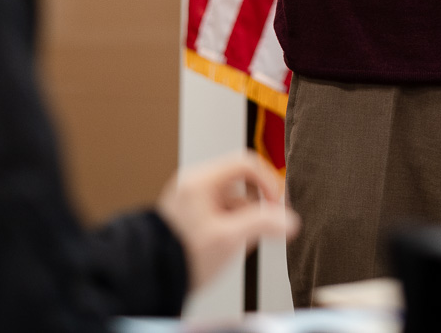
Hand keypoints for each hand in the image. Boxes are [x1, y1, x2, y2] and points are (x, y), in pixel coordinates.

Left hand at [154, 152, 297, 290]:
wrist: (152, 277)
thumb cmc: (182, 257)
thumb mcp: (229, 239)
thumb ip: (262, 225)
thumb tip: (289, 220)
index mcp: (200, 181)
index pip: (246, 164)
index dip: (268, 182)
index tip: (275, 204)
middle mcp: (193, 184)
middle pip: (240, 183)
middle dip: (253, 208)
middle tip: (257, 228)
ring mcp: (190, 198)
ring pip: (231, 199)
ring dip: (241, 219)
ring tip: (234, 244)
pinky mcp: (189, 214)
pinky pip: (219, 211)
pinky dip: (229, 225)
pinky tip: (223, 246)